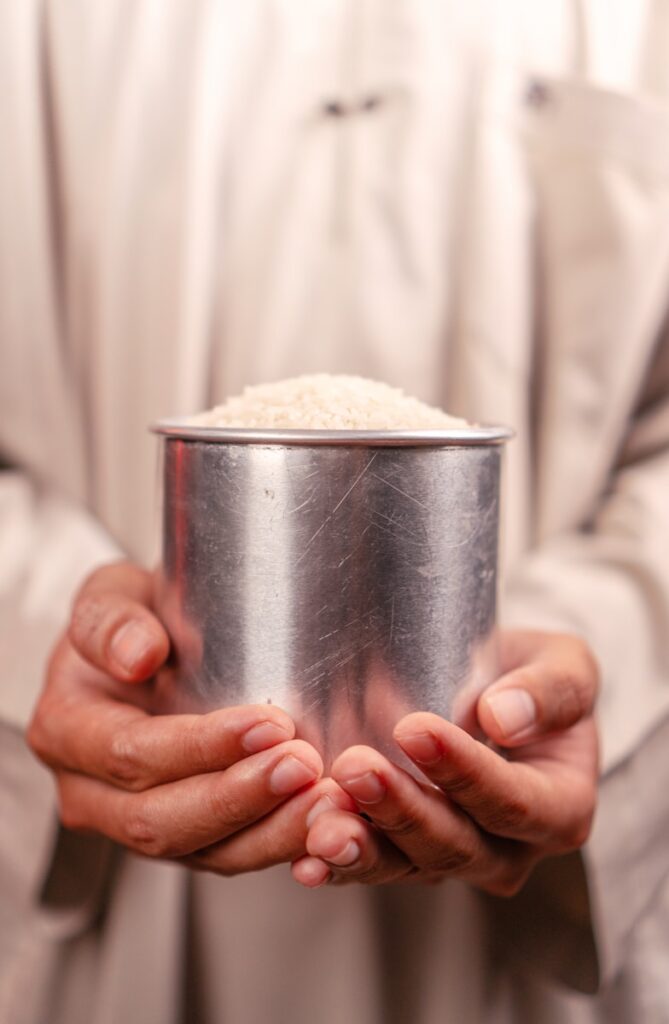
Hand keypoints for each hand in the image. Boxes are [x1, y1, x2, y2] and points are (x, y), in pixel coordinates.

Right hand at [28, 561, 352, 873]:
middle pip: (160, 820)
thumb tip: (137, 655)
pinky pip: (230, 857)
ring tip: (328, 800)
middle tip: (305, 766)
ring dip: (270, 832)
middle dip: (239, 798)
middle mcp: (90, 793)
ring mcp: (135, 826)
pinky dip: (281, 843)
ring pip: (201, 853)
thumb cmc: (134, 618)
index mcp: (65, 731)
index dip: (199, 747)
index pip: (130, 754)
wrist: (150, 650)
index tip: (270, 723)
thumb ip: (111, 620)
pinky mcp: (186, 841)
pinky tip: (325, 822)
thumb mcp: (110, 595)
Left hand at [292, 631, 598, 893]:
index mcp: (559, 809)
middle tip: (353, 767)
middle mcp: (509, 850)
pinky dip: (336, 864)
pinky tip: (303, 856)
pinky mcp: (407, 857)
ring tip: (319, 822)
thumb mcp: (565, 667)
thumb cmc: (534, 679)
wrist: (497, 694)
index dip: (463, 771)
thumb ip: (549, 691)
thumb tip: (502, 717)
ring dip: (361, 845)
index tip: (414, 728)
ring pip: (407, 866)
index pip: (512, 801)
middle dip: (400, 808)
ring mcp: (455, 860)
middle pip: (454, 844)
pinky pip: (373, 867)